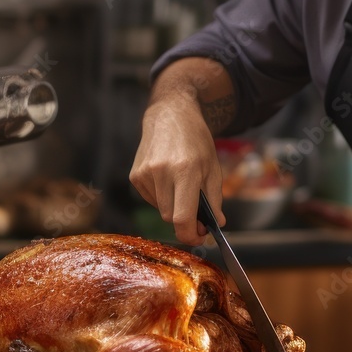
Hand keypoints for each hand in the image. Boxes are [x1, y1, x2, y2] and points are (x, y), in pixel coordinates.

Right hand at [130, 93, 223, 245]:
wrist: (171, 115)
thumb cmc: (196, 141)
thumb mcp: (213, 168)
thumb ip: (215, 199)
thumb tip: (216, 224)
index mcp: (185, 171)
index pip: (182, 218)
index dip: (190, 235)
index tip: (199, 236)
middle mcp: (162, 172)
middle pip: (170, 217)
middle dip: (184, 220)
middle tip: (197, 213)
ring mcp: (145, 173)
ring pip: (160, 209)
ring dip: (172, 206)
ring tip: (181, 185)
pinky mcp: (135, 175)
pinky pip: (150, 199)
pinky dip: (161, 197)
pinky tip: (167, 178)